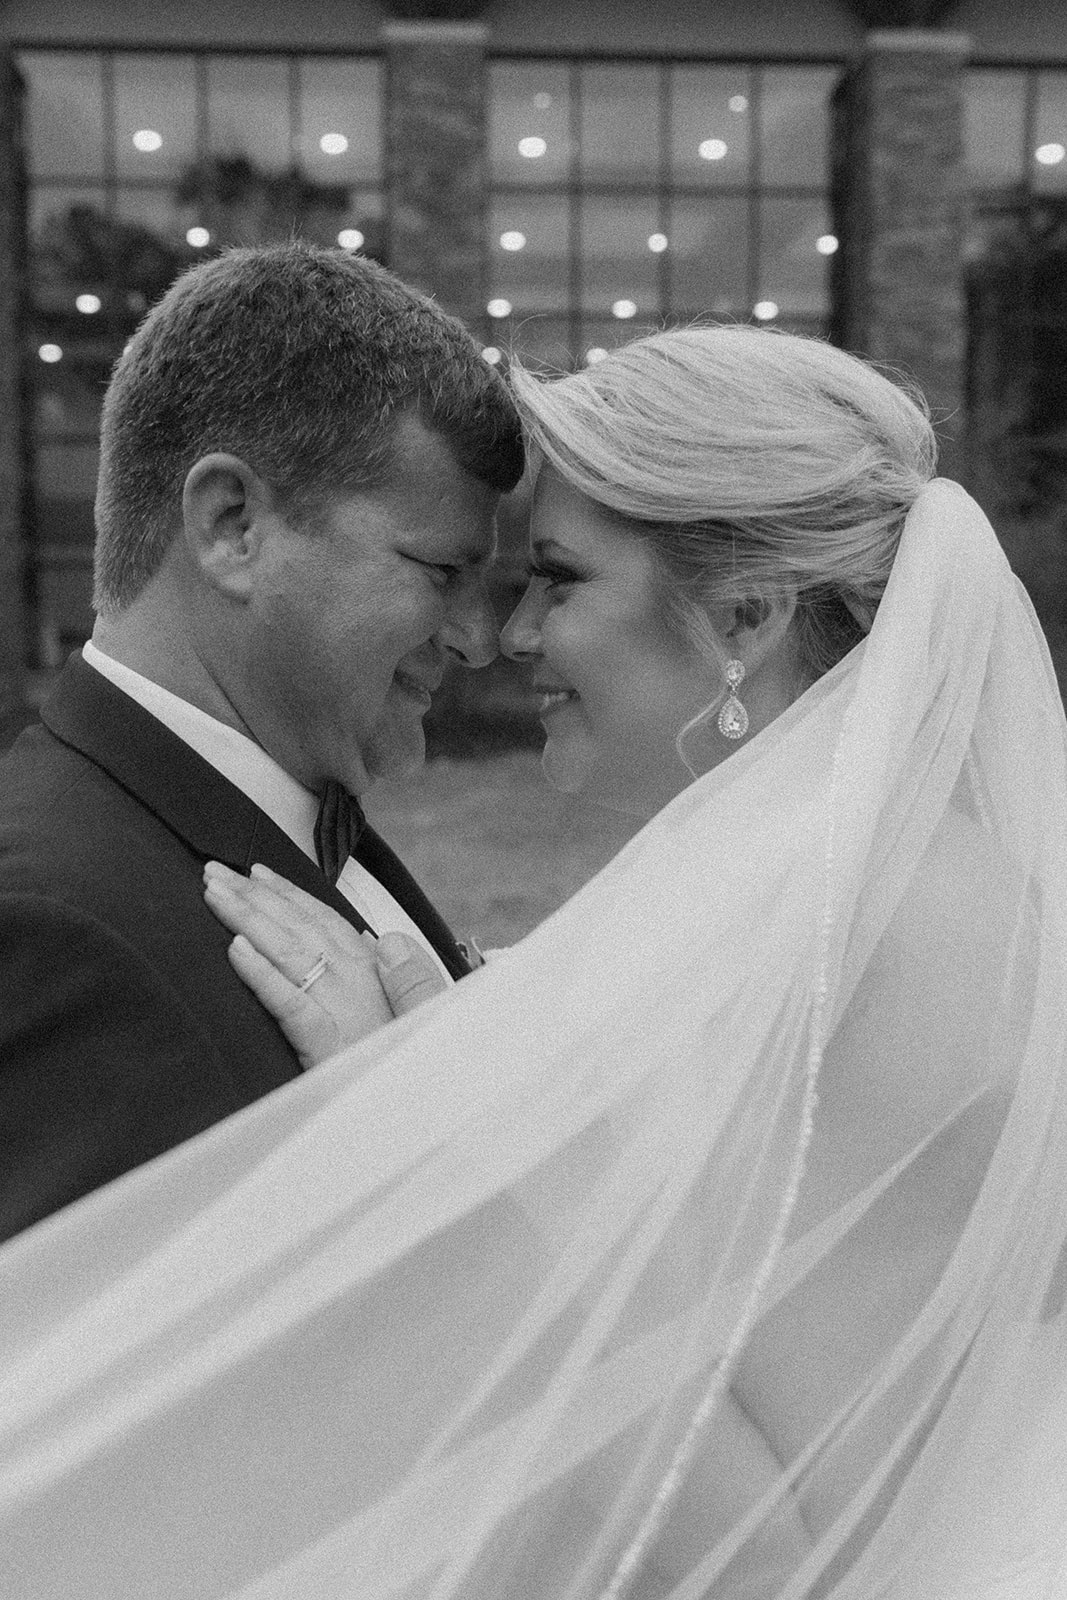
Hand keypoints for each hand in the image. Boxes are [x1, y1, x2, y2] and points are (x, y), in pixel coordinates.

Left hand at [203, 862, 446, 1068]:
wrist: (424, 1112)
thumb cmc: (420, 1070)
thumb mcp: (416, 1016)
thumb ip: (400, 979)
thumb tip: (384, 941)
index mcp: (377, 973)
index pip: (325, 921)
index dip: (288, 895)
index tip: (256, 874)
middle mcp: (360, 982)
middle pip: (300, 928)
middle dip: (255, 896)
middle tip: (214, 871)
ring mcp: (344, 1013)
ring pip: (290, 953)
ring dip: (248, 918)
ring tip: (214, 895)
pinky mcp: (329, 1050)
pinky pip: (290, 1005)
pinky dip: (262, 974)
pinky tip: (235, 950)